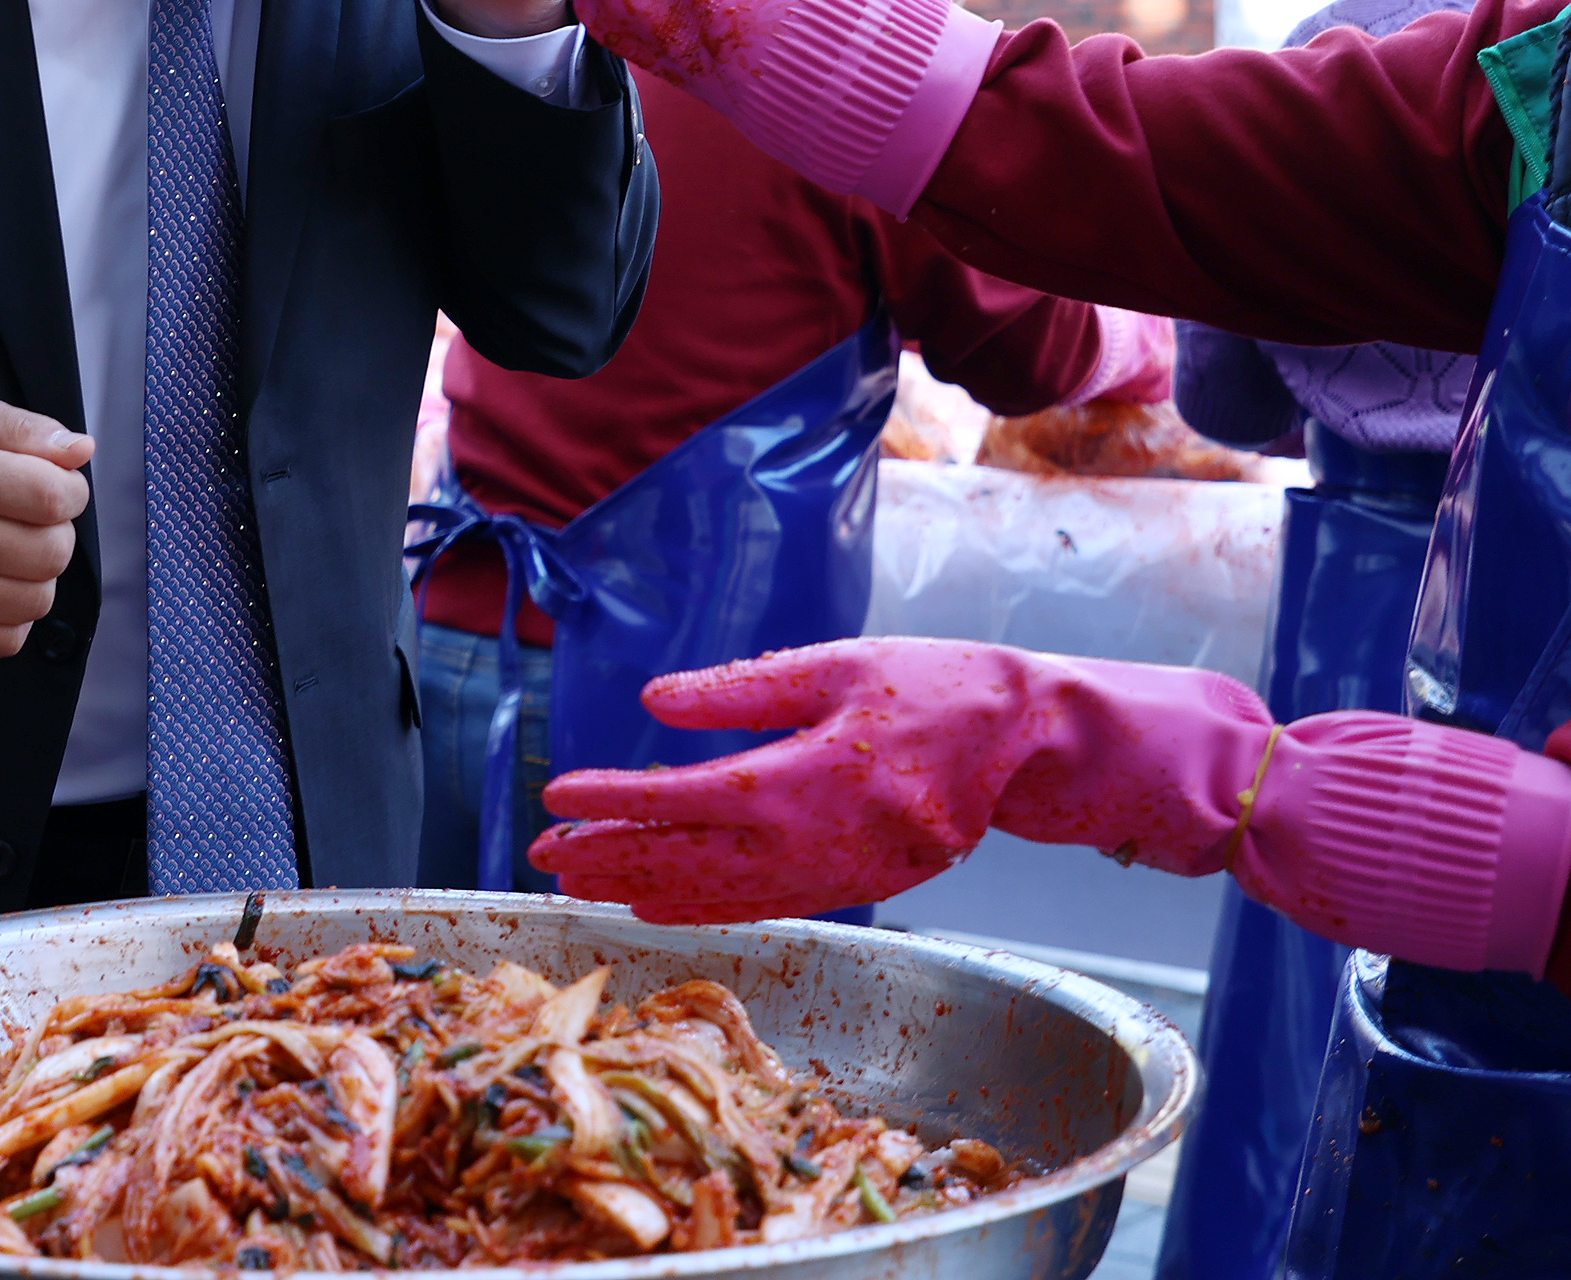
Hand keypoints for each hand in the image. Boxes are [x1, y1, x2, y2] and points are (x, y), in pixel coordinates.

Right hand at [0, 399, 93, 656]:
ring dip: (37, 577)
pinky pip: (10, 639)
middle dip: (56, 534)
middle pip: (53, 553)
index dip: (71, 492)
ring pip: (38, 600)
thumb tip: (82, 450)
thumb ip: (30, 429)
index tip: (56, 489)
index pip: (53, 497)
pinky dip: (13, 616)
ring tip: (9, 553)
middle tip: (28, 522)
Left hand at [529, 638, 1269, 924]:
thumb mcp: (835, 664)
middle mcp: (817, 841)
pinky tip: (658, 902)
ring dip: (646, 888)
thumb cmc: (933, 686)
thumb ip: (741, 691)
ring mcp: (838, 875)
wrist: (1026, 741)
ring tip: (582, 881)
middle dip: (612, 857)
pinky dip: (704, 906)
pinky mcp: (855, 888)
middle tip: (545, 854)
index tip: (557, 796)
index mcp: (809, 778)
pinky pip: (763, 905)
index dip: (615, 801)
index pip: (687, 797)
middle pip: (692, 859)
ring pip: (721, 893)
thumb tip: (655, 704)